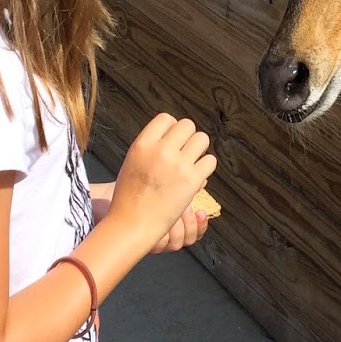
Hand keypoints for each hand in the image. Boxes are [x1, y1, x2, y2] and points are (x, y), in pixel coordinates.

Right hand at [107, 114, 214, 248]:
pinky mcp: (191, 181)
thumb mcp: (133, 162)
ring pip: (202, 139)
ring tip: (191, 162)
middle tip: (184, 152)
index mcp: (142, 144)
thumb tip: (180, 136)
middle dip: (188, 137)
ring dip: (199, 150)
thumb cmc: (130, 195)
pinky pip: (210, 161)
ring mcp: (177, 165)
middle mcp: (160, 151)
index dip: (172, 128)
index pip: (167, 118)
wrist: (132, 224)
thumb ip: (153, 146)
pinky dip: (206, 167)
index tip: (171, 142)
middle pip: (188, 125)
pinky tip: (196, 175)